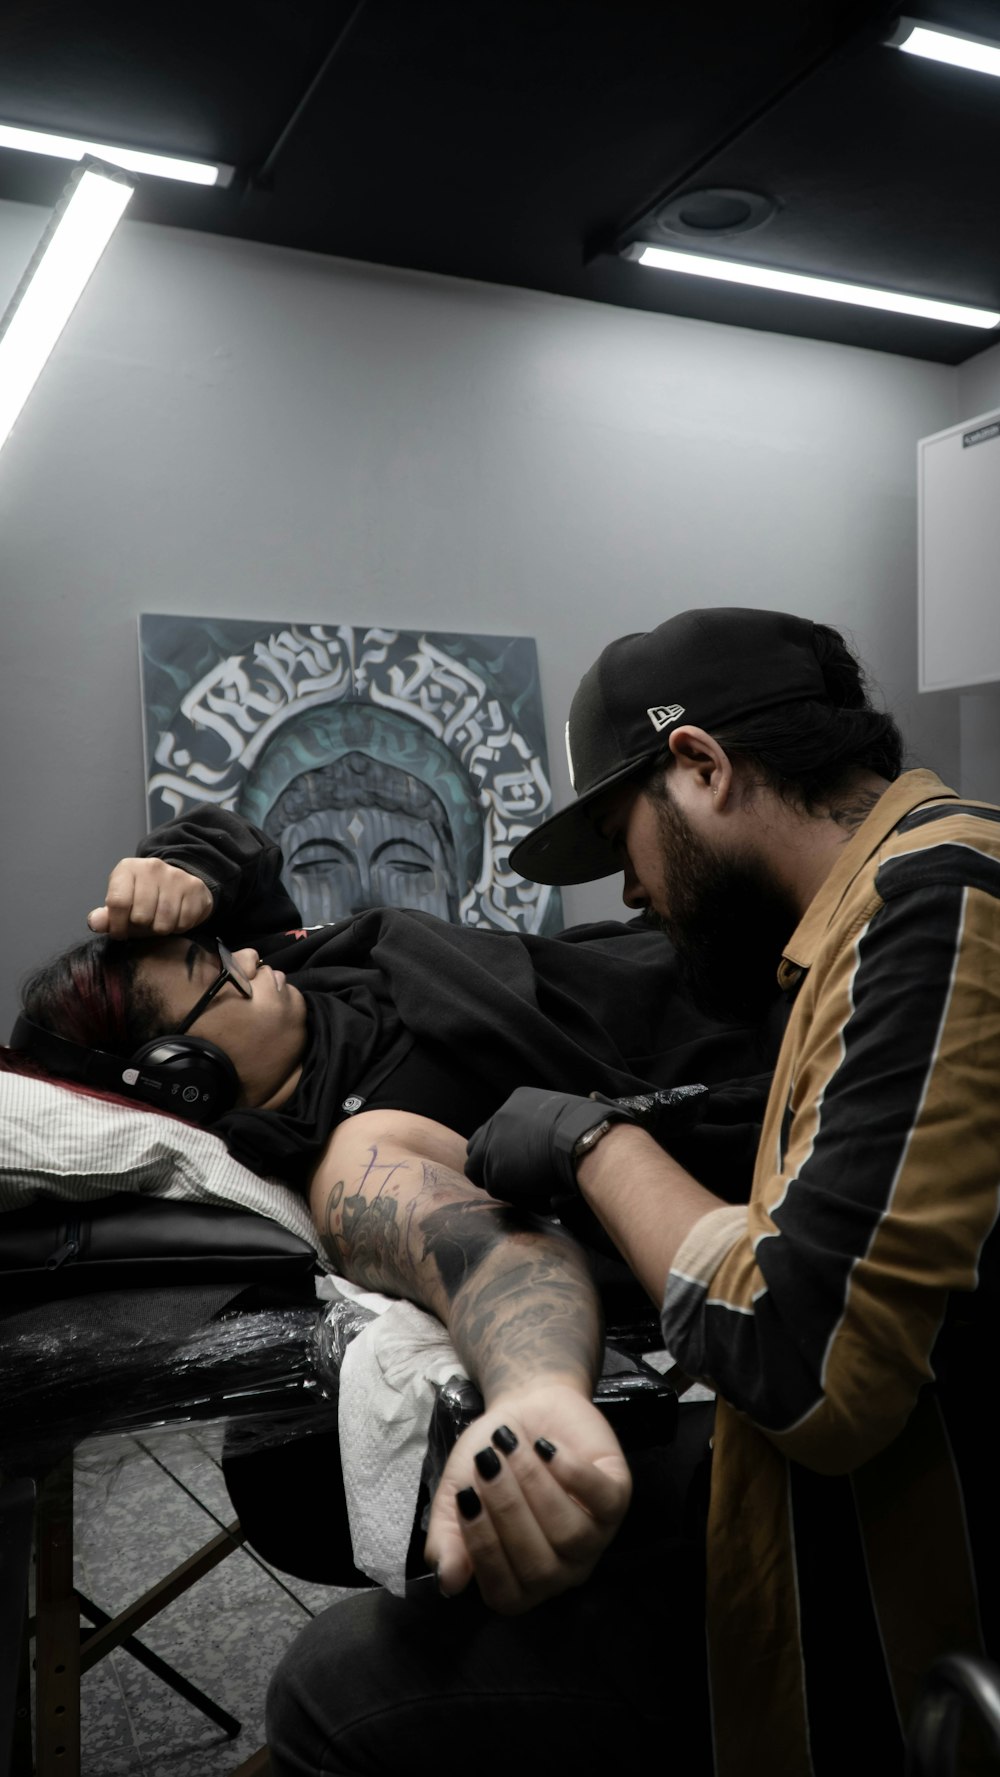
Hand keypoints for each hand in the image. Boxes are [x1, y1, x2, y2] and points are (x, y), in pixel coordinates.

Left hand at [87, 857, 213, 939]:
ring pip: (163, 922)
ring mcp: (175, 875)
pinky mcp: (194, 887)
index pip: (118, 902)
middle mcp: (151, 867)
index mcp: (128, 868)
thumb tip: (94, 923)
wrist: (178, 884)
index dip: (117, 925)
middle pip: (141, 916)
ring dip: (160, 929)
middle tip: (144, 923)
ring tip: (159, 921)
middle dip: (141, 927)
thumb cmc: (143, 898)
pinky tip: (175, 917)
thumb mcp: (122, 904)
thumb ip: (106, 917)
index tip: (120, 932)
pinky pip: (183, 922)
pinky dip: (178, 927)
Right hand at [424, 1379, 631, 1613]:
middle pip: (539, 1566)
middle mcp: (562, 1571)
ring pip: (571, 1534)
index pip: (505, 1592)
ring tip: (512, 1445)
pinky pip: (604, 1500)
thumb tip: (448, 1582)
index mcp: (520, 1581)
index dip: (484, 1548)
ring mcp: (595, 1538)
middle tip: (488, 1462)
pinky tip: (547, 1446)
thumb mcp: (455, 1496)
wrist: (526, 1409)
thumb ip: (447, 1539)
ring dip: (536, 1485)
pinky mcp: (618, 1498)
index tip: (465, 1497)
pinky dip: (573, 1472)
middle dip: (508, 1510)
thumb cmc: (490, 1459)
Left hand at [465, 1086, 634, 1211]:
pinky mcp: (494, 1170)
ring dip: (507, 1183)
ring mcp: (492, 1143)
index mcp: (518, 1101)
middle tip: (522, 1179)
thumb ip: (548, 1125)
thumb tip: (557, 1141)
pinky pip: (498, 1191)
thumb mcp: (565, 1115)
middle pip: (480, 1147)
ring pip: (483, 1172)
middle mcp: (499, 1118)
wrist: (585, 1140)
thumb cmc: (589, 1130)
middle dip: (495, 1165)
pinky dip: (519, 1197)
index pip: (499, 1128)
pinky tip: (542, 1196)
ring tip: (537, 1190)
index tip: (526, 1162)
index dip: (508, 1149)